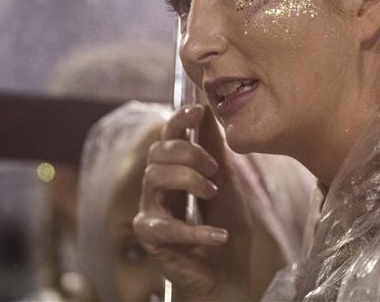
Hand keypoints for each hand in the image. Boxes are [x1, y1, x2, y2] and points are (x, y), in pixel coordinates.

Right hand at [133, 104, 254, 300]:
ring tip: (212, 194)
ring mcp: (150, 210)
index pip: (167, 137)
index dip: (178, 120)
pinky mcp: (150, 237)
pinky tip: (220, 235)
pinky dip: (197, 230)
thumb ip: (215, 148)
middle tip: (214, 170)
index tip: (197, 110)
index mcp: (174, 169)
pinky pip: (166, 225)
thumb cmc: (225, 224)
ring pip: (154, 177)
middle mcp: (156, 187)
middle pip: (157, 152)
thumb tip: (207, 108)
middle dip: (189, 153)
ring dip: (189, 181)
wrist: (229, 271)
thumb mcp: (226, 180)